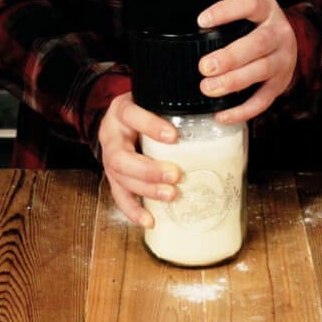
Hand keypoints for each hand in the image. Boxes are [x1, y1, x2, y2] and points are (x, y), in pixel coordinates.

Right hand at [97, 92, 183, 227]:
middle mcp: (111, 136)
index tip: (174, 137)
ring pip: (120, 178)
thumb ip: (173, 106)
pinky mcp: (112, 177)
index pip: (132, 115)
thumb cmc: (143, 109)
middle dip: (148, 170)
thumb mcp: (152, 100)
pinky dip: (134, 211)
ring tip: (170, 196)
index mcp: (121, 111)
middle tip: (175, 176)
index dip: (150, 127)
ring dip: (146, 190)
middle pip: (121, 157)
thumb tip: (213, 112)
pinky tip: (149, 221)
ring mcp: (108, 159)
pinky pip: (119, 196)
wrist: (119, 118)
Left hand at [196, 0, 297, 123]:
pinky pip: (263, 100)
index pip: (249, 4)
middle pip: (258, 43)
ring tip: (209, 88)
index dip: (226, 12)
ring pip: (262, 70)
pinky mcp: (281, 84)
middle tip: (205, 66)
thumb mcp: (247, 14)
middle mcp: (279, 33)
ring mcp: (283, 60)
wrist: (287, 43)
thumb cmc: (256, 28)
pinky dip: (242, 110)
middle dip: (230, 57)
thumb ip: (225, 21)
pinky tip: (222, 114)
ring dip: (233, 81)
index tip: (201, 21)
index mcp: (267, 10)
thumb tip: (187, 32)